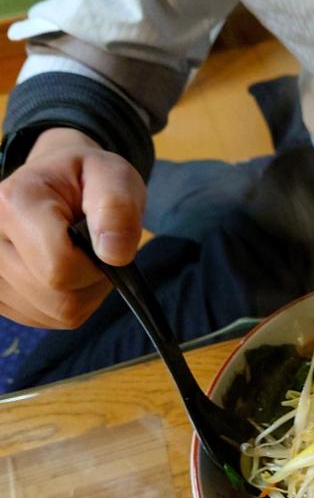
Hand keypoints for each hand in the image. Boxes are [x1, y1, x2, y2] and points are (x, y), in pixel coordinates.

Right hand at [0, 128, 144, 327]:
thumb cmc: (87, 179)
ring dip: (83, 293)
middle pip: (58, 296)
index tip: (101, 241)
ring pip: (55, 312)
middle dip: (92, 280)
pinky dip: (69, 302)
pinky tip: (67, 273)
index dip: (96, 264)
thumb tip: (114, 254)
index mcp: (13, 202)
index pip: (59, 267)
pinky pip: (48, 319)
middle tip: (94, 248)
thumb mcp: (114, 177)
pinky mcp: (0, 296)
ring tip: (80, 257)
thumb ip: (118, 208)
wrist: (59, 183)